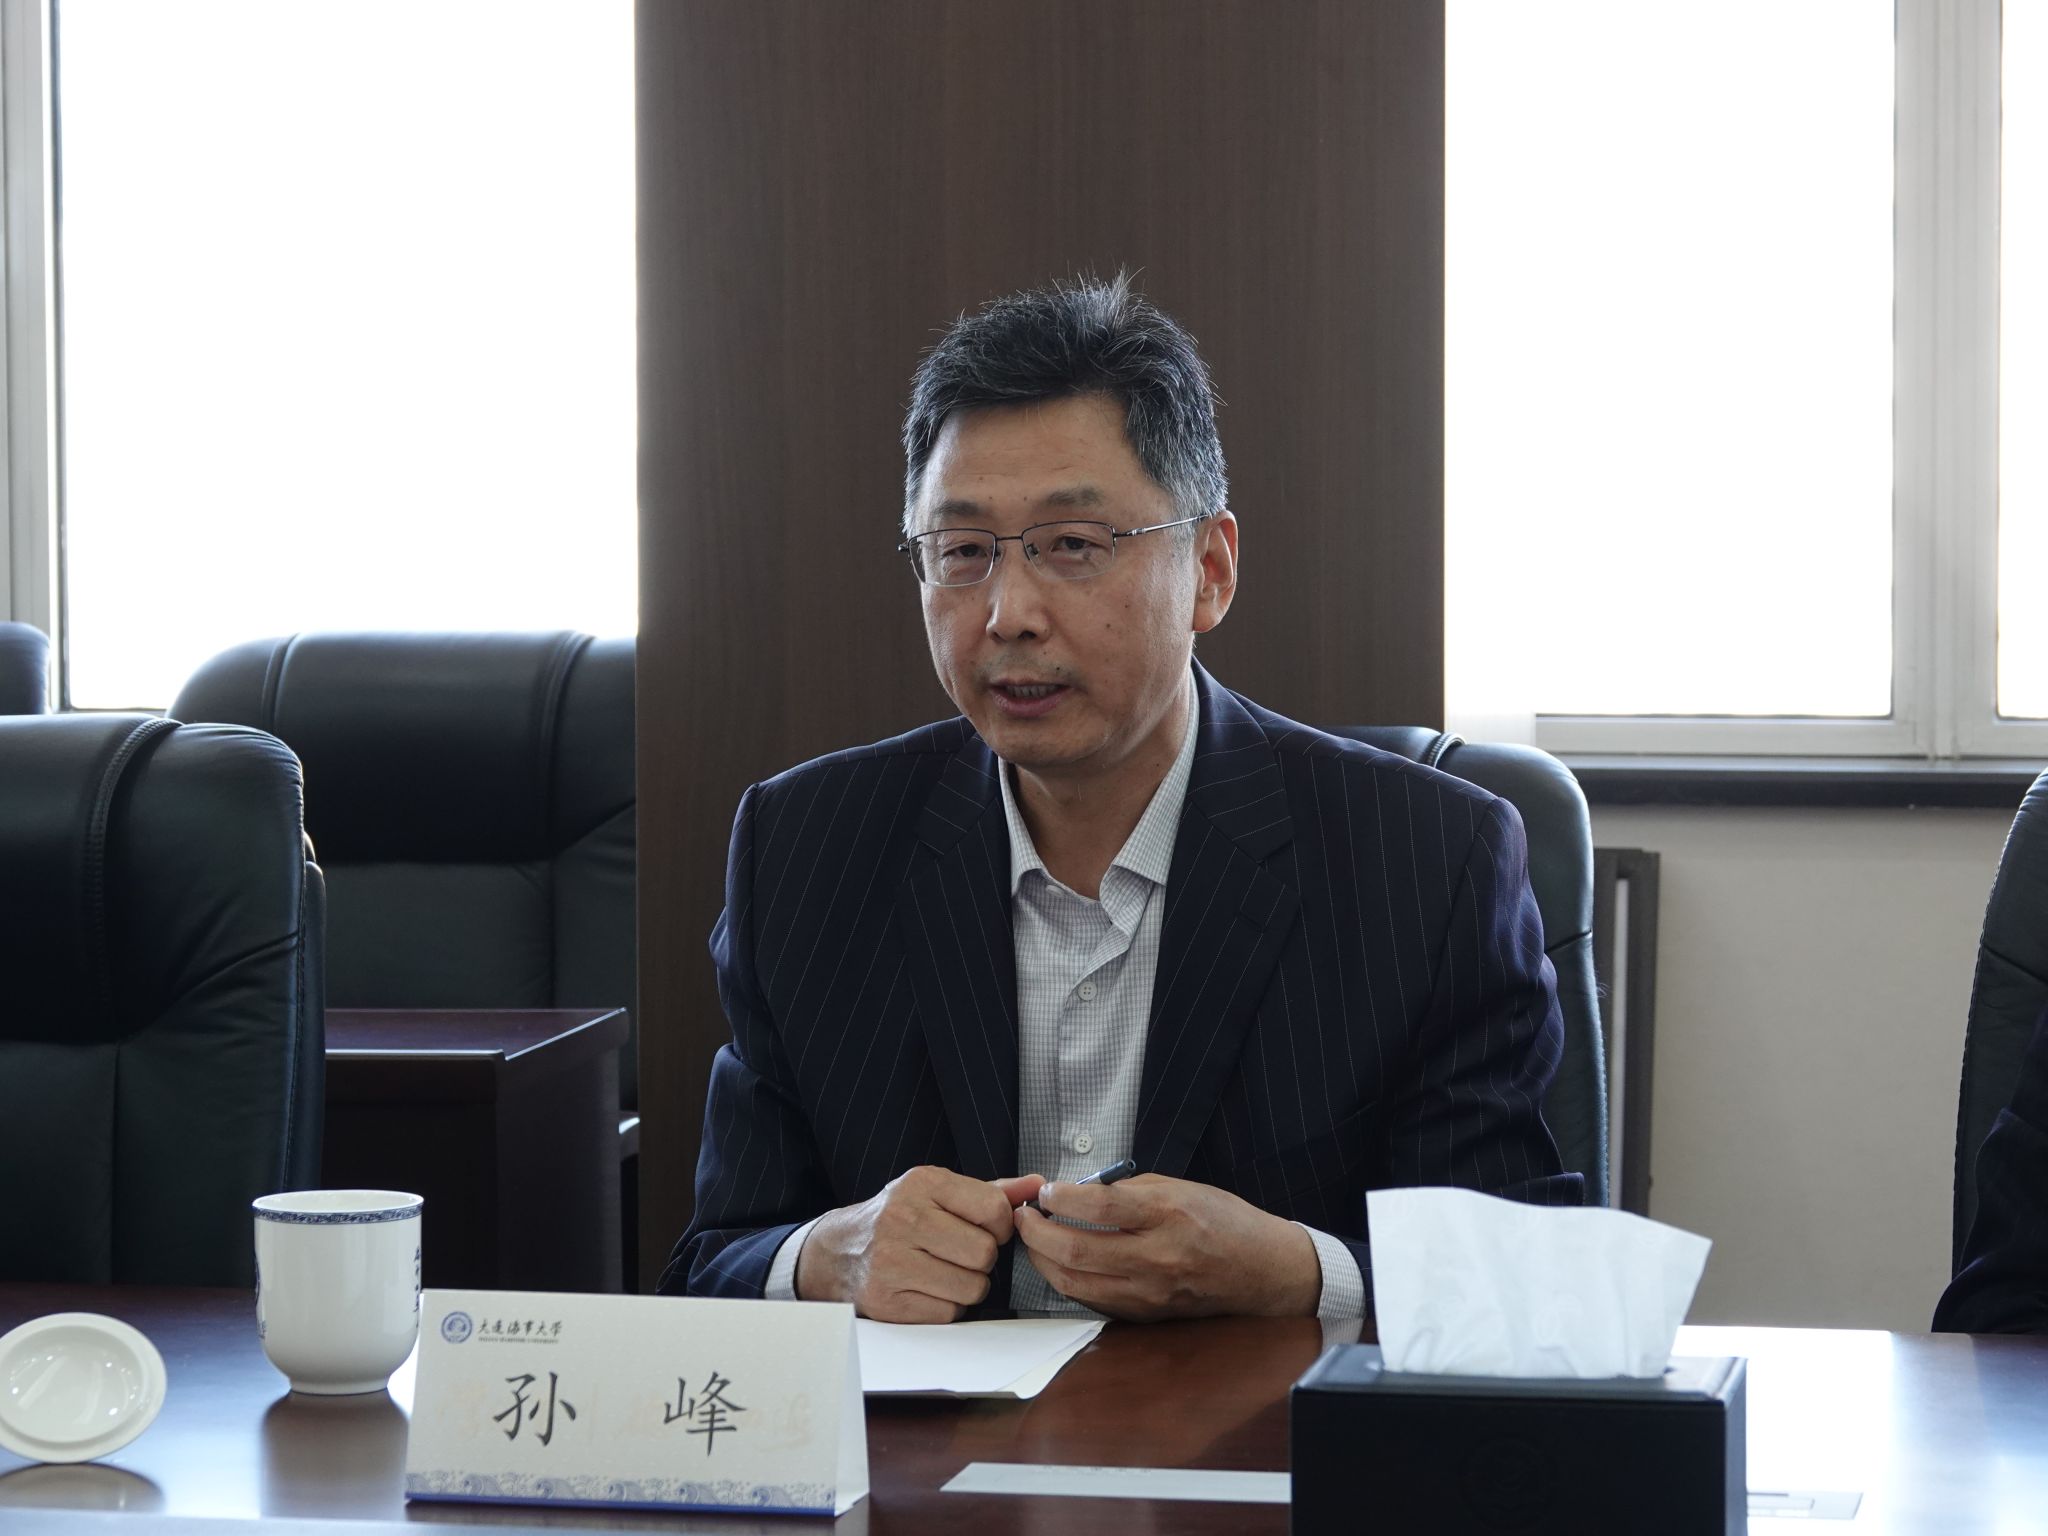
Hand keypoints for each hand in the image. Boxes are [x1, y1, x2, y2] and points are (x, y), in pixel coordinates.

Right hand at [795, 1167, 1044, 1321]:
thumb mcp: (938, 1192)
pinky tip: (926, 1290)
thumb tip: (1039, 1186)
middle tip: (961, 1253)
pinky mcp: (886, 1302)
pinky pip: (948, 1314)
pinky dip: (945, 1307)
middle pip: (985, 1253)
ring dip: (967, 1286)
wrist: (837, 1252)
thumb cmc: (899, 1218)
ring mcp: (891, 1262)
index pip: (994, 1209)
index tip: (986, 1228)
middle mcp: (903, 1219)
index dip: (1001, 1225)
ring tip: (943, 1271)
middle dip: (982, 1259)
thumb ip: (991, 1191)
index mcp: (922, 1183)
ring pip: (971, 1288)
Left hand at [1014, 1174, 1320, 1319]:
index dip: (1061, 1198)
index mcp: (1168, 1215)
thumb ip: (1128, 1191)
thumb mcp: (1181, 1187)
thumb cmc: (1225, 1221)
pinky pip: (1093, 1300)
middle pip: (1077, 1251)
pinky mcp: (1147, 1315)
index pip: (1099, 1208)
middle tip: (1023, 1217)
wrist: (1264, 1270)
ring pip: (1076, 1283)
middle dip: (1037, 1233)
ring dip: (1043, 1261)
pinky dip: (1068, 1281)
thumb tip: (1079, 1193)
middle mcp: (1158, 1257)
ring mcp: (1151, 1292)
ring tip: (1033, 1240)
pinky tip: (1059, 1264)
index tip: (1045, 1190)